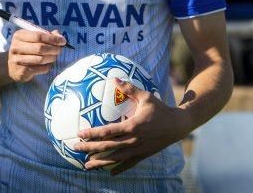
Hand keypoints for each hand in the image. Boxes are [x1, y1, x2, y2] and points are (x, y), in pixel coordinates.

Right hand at [7, 29, 66, 82]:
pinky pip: (40, 69)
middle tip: (59, 50)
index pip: (38, 36)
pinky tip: (47, 64)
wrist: (12, 67)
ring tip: (54, 57)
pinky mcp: (22, 71)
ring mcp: (18, 60)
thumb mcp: (32, 39)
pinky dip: (47, 67)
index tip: (62, 41)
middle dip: (53, 49)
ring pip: (41, 59)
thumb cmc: (26, 49)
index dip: (52, 39)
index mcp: (19, 36)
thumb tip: (60, 37)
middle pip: (40, 48)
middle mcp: (16, 47)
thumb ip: (46, 36)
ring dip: (51, 58)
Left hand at [74, 79, 188, 174]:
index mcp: (132, 126)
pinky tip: (108, 173)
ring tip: (86, 165)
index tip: (79, 134)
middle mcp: (134, 140)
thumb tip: (114, 79)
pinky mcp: (143, 155)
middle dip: (90, 148)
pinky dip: (118, 169)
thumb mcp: (146, 96)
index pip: (108, 131)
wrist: (177, 125)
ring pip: (115, 159)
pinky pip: (128, 164)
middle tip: (75, 148)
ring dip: (100, 162)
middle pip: (108, 147)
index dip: (92, 133)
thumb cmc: (160, 109)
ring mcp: (138, 150)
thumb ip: (129, 88)